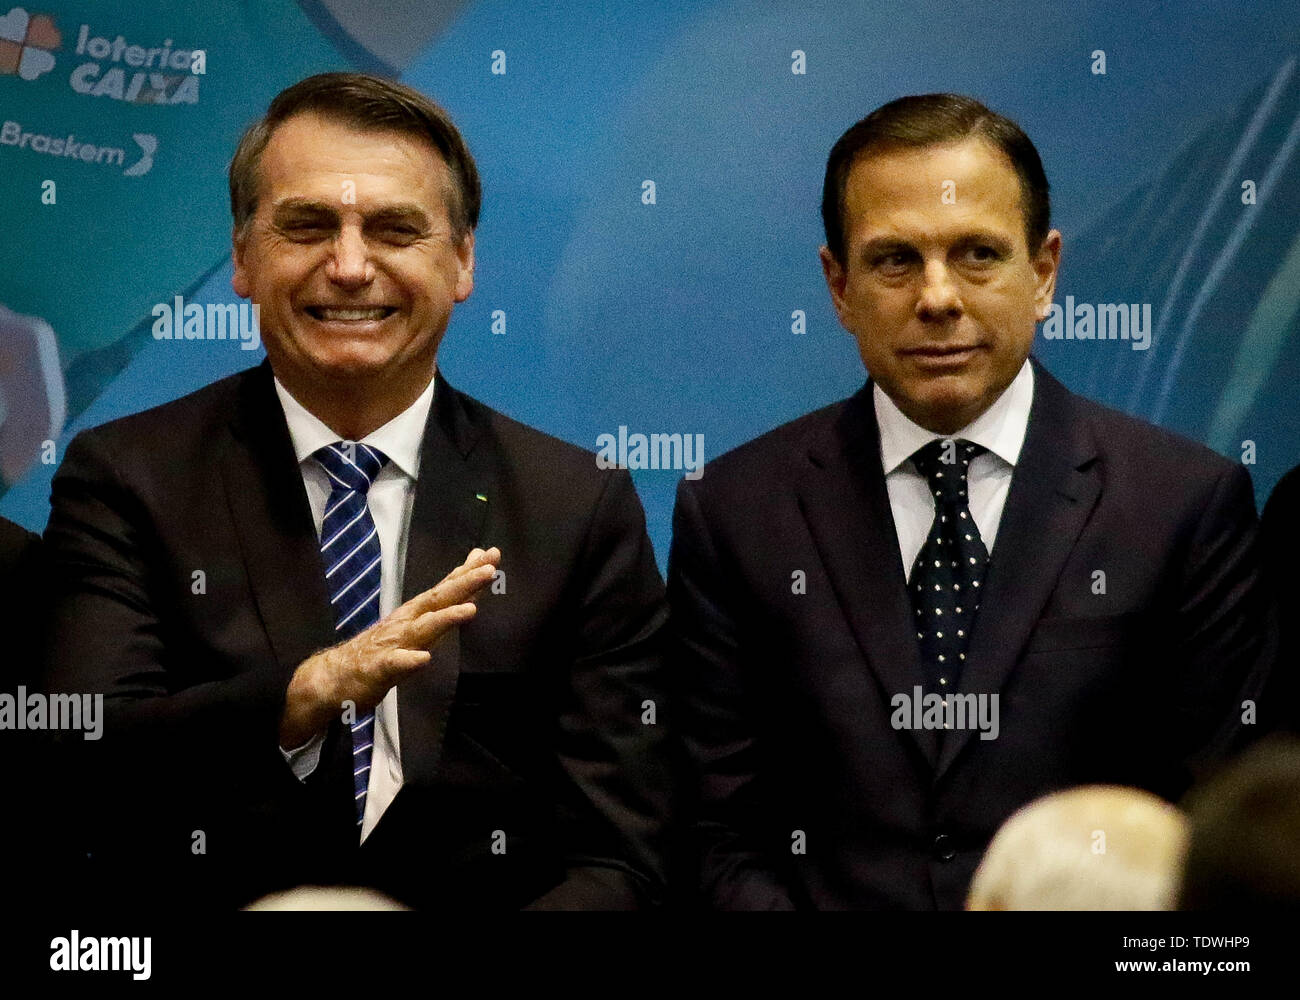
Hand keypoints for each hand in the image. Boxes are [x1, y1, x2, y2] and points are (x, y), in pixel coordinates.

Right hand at [279, 547, 498, 747]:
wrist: (333, 676)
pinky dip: (409, 661)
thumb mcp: (416, 624)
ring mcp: (392, 644)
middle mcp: (406, 623)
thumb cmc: (381, 648)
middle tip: (488, 569)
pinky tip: (423, 658)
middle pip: (438, 601)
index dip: (470, 572)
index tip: (492, 554)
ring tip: (469, 609)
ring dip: (445, 618)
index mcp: (416, 613)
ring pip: (422, 629)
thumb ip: (443, 604)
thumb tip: (468, 576)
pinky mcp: (378, 669)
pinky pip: (394, 665)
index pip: (447, 588)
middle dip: (464, 584)